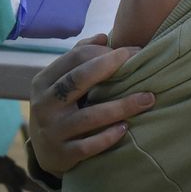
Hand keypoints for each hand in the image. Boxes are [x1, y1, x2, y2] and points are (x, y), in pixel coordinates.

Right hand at [28, 34, 154, 175]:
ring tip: (147, 99)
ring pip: (90, 116)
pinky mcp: (63, 154)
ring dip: (121, 106)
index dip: (105, 52)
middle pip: (79, 79)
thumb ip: (78, 58)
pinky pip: (89, 145)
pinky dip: (109, 136)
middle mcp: (44, 104)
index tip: (132, 52)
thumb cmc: (58, 108)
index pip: (75, 57)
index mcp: (43, 81)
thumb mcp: (58, 83)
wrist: (43, 151)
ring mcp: (53, 130)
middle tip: (140, 64)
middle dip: (111, 68)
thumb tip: (103, 37)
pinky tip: (126, 128)